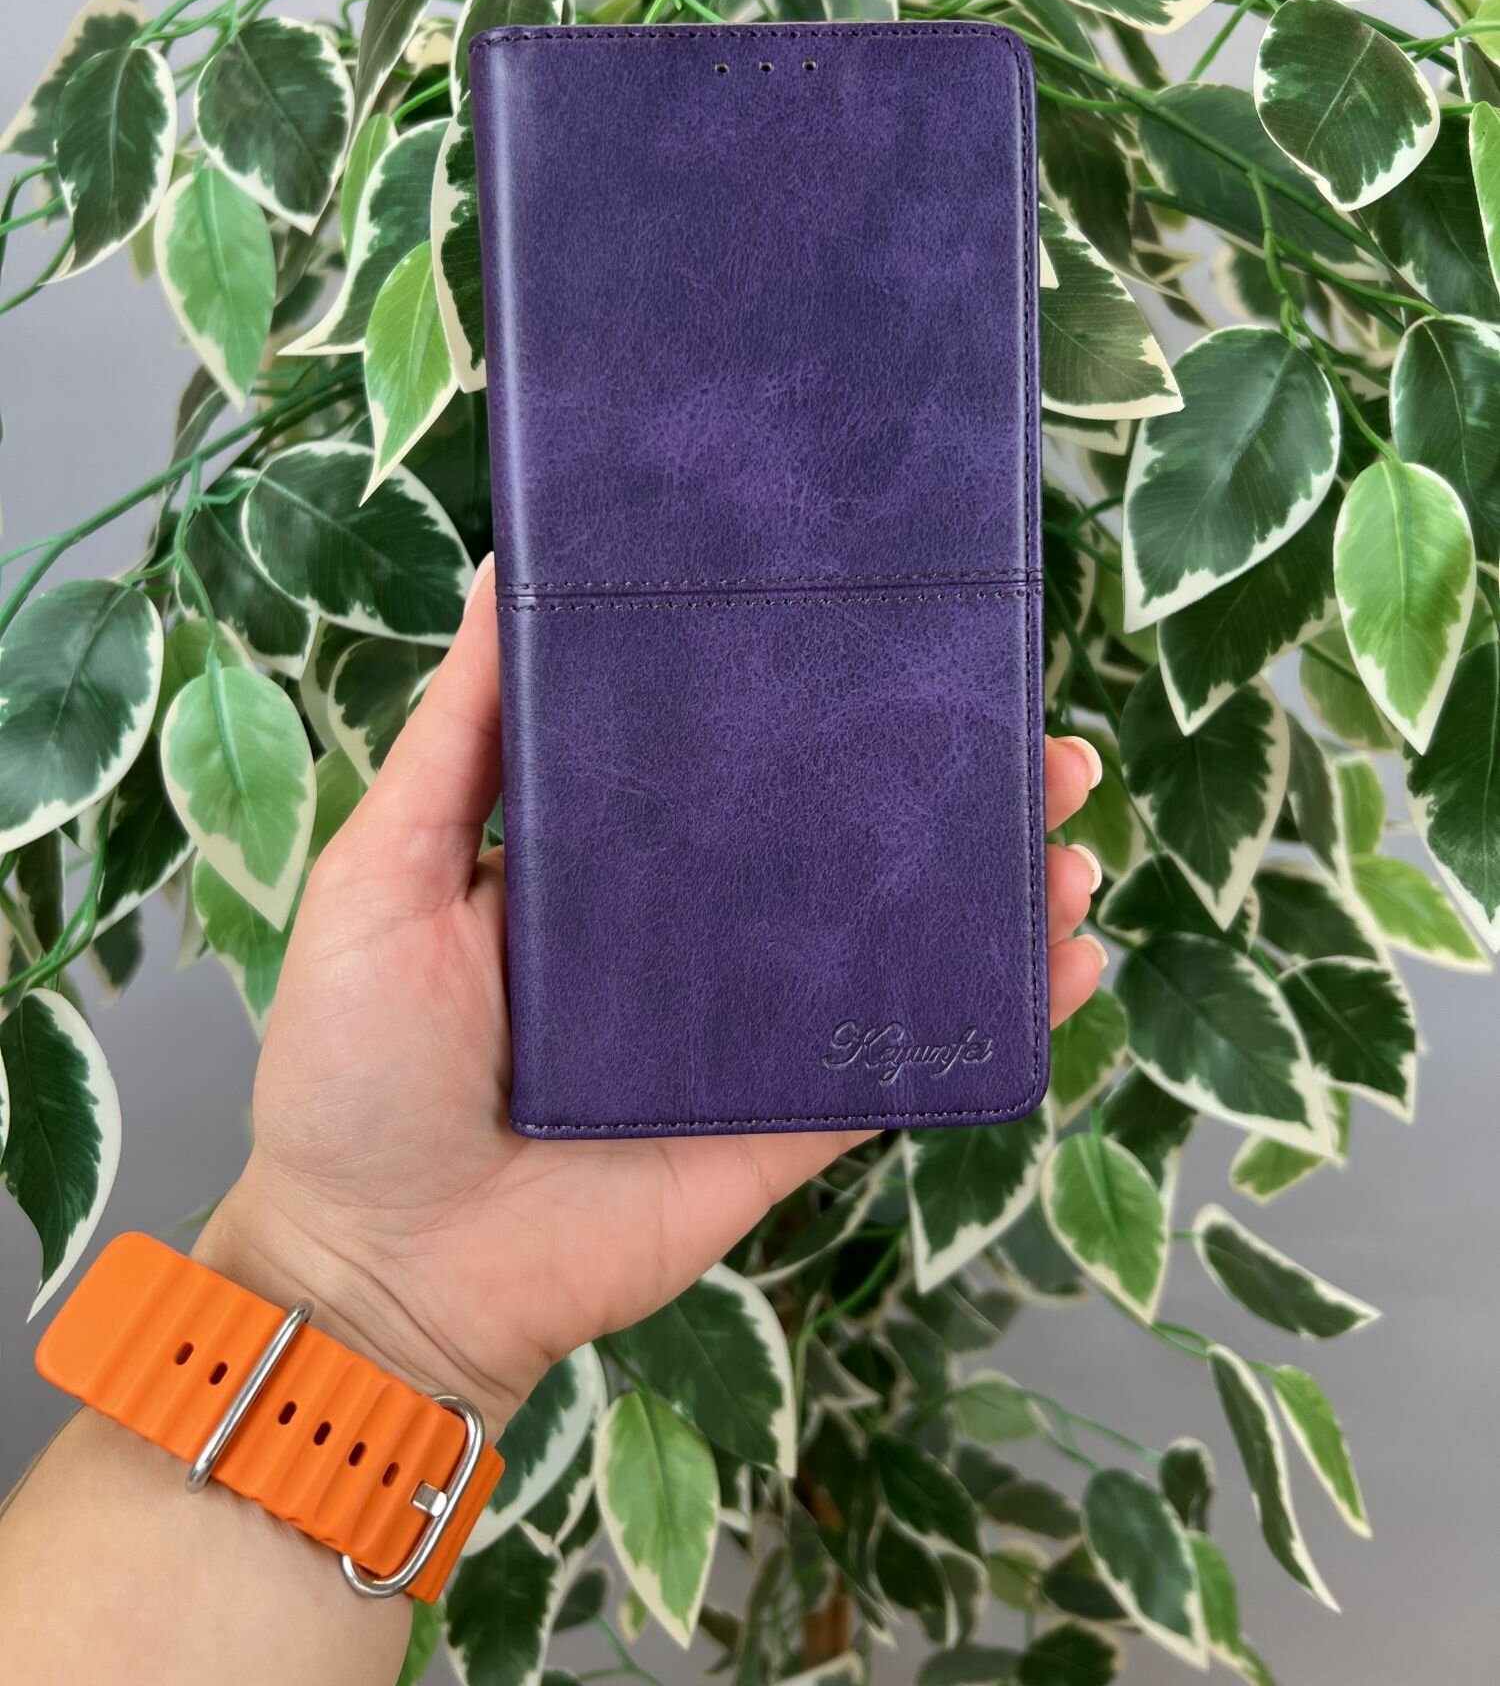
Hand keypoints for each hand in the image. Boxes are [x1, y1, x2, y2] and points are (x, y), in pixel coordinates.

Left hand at [202, 560, 1105, 1432]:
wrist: (378, 1272)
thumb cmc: (357, 1065)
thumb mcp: (386, 869)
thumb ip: (460, 733)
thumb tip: (508, 565)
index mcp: (612, 854)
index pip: (740, 752)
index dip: (830, 697)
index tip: (907, 629)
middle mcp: (697, 928)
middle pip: (849, 837)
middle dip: (954, 783)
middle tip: (1039, 736)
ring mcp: (752, 1027)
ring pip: (902, 939)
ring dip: (1000, 886)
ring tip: (1070, 834)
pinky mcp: (786, 1120)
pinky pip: (906, 1058)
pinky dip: (998, 1016)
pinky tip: (1067, 963)